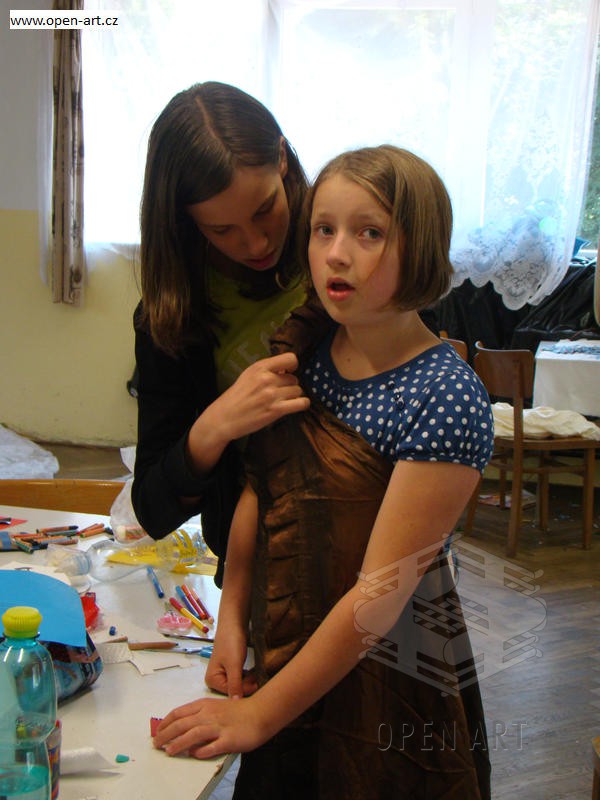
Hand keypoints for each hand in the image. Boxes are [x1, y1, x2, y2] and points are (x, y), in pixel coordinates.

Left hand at [153, 695, 265, 758]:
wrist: (260, 712)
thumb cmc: (238, 711)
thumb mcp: (216, 707)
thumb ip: (200, 715)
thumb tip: (183, 728)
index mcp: (205, 705)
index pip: (179, 713)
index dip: (165, 722)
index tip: (158, 731)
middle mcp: (209, 715)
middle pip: (182, 724)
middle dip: (166, 734)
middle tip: (156, 744)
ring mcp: (219, 727)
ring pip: (193, 734)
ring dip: (179, 743)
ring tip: (168, 752)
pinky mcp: (229, 739)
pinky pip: (212, 747)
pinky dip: (201, 751)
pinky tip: (194, 755)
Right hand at [185, 352, 308, 475]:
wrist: (224, 418)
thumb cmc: (236, 397)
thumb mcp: (248, 375)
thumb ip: (267, 370)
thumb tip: (287, 369)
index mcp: (260, 367)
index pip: (290, 358)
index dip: (292, 366)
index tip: (288, 372)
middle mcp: (267, 378)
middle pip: (294, 378)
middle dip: (289, 385)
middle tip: (279, 393)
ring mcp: (272, 395)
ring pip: (298, 390)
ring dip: (293, 396)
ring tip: (282, 401)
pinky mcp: (276, 410)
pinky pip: (301, 403)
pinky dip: (302, 404)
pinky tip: (295, 405)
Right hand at [205, 628, 257, 697]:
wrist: (234, 624)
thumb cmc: (231, 642)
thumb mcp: (234, 665)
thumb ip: (235, 684)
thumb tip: (236, 703)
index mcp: (212, 680)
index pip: (231, 692)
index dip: (245, 689)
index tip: (258, 683)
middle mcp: (215, 680)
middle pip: (235, 690)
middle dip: (247, 685)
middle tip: (258, 678)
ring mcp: (223, 674)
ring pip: (239, 684)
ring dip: (249, 681)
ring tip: (256, 674)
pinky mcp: (231, 669)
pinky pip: (241, 678)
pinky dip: (248, 676)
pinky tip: (253, 672)